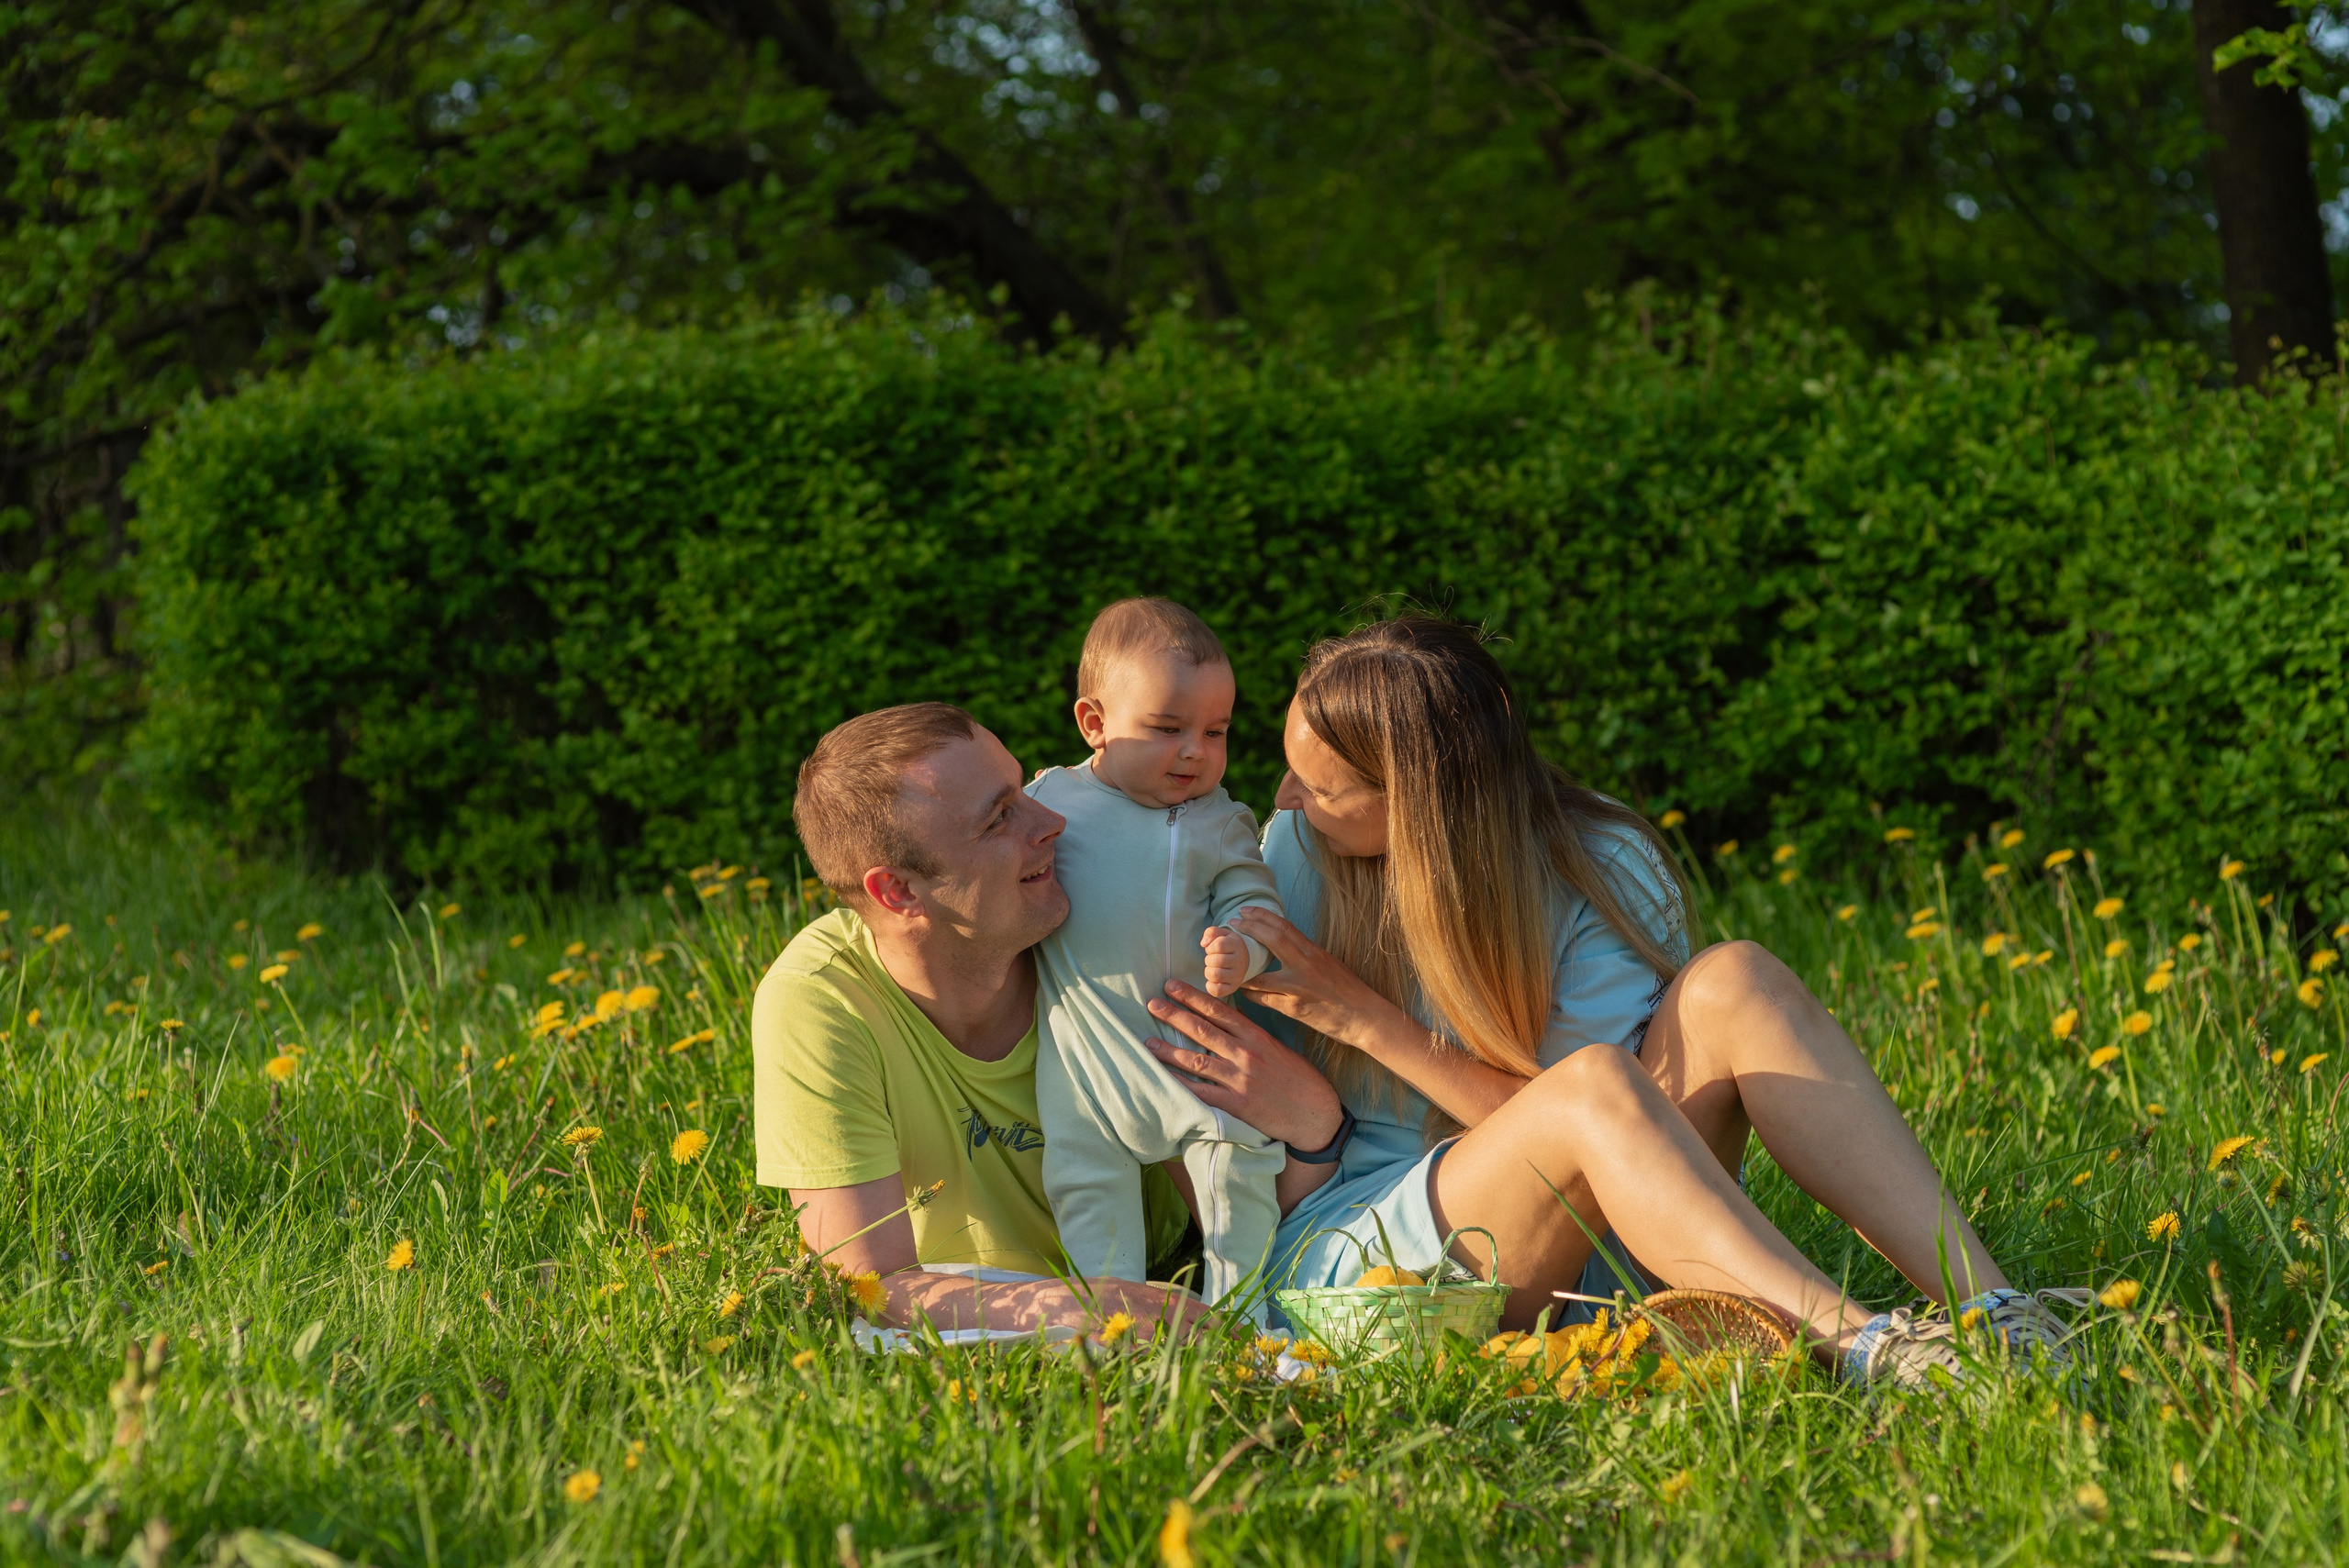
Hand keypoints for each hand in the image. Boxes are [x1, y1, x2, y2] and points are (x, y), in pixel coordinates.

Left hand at [1143, 978, 1344, 1149]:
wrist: (1315, 1113)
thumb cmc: (1299, 1079)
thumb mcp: (1278, 1048)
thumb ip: (1252, 1035)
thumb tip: (1228, 1021)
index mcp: (1256, 1036)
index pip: (1219, 1010)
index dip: (1192, 996)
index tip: (1172, 985)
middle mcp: (1245, 1053)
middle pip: (1202, 1029)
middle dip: (1174, 1014)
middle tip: (1151, 1003)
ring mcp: (1239, 1079)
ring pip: (1196, 1059)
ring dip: (1168, 1049)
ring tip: (1147, 1041)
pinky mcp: (1236, 1104)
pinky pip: (1201, 1092)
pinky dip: (1180, 1083)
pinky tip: (1163, 1077)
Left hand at [1201, 925, 1247, 996]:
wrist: (1243, 959)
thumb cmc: (1228, 946)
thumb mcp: (1222, 934)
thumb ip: (1211, 932)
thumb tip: (1203, 943)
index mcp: (1237, 945)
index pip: (1218, 945)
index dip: (1210, 947)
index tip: (1213, 949)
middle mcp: (1240, 961)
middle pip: (1214, 961)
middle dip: (1208, 959)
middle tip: (1213, 959)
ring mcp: (1238, 976)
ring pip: (1214, 975)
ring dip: (1208, 971)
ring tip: (1213, 968)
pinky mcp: (1233, 987)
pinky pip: (1217, 990)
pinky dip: (1210, 985)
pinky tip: (1212, 979)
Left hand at [1225, 906, 1407, 1046]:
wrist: (1364, 1016)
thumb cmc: (1349, 990)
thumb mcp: (1329, 963)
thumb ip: (1306, 954)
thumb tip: (1284, 944)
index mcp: (1314, 952)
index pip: (1284, 927)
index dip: (1261, 916)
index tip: (1245, 911)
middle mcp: (1305, 966)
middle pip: (1271, 940)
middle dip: (1248, 929)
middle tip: (1231, 925)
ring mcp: (1297, 989)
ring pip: (1259, 976)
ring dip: (1241, 969)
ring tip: (1229, 962)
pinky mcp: (1293, 1009)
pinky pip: (1263, 1000)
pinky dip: (1250, 993)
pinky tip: (1243, 990)